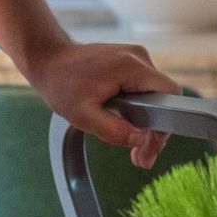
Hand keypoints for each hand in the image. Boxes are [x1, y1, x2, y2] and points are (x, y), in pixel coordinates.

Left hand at [29, 37, 179, 169]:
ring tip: (134, 149)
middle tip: (142, 159)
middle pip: (164, 98)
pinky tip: (128, 127)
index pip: (169, 94)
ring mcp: (134, 57)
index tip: (151, 147)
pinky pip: (143, 89)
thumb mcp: (83, 116)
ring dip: (146, 122)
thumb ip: (114, 130)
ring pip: (154, 96)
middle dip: (154, 131)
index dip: (165, 124)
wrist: (47, 59)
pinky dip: (139, 109)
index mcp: (132, 66)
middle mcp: (139, 57)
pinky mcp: (129, 61)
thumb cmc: (61, 84)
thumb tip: (142, 140)